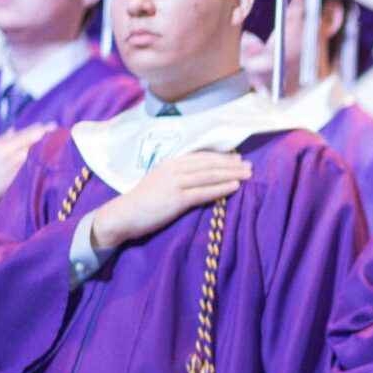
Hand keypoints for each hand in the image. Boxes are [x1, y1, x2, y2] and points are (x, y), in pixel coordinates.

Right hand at [91, 152, 251, 251]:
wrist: (122, 215)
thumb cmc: (143, 202)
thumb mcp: (160, 182)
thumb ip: (178, 177)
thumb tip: (199, 178)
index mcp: (170, 163)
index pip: (200, 157)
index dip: (220, 157)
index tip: (237, 158)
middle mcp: (173, 169)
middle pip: (208, 164)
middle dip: (231, 164)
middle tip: (250, 166)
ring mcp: (175, 183)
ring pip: (209, 175)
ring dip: (231, 174)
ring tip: (248, 175)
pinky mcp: (176, 199)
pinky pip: (204, 192)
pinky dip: (221, 188)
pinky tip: (235, 187)